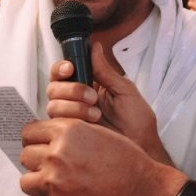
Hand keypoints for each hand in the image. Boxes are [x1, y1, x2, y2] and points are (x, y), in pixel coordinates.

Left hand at [19, 118, 177, 195]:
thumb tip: (51, 139)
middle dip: (36, 161)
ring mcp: (55, 180)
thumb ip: (69, 134)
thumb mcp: (96, 132)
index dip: (34, 140)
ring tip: (55, 183)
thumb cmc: (127, 162)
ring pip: (27, 181)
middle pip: (25, 155)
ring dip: (39, 182)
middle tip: (48, 166)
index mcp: (67, 131)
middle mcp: (57, 154)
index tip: (37, 145)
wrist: (140, 190)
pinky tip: (72, 195)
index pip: (30, 132)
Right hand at [46, 42, 170, 164]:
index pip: (64, 72)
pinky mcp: (68, 136)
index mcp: (89, 86)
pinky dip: (72, 121)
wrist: (141, 149)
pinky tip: (90, 125)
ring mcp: (71, 119)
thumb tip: (95, 46)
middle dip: (71, 89)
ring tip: (96, 114)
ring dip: (74, 107)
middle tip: (92, 96)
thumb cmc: (138, 123)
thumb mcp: (125, 91)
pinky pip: (56, 124)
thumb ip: (106, 70)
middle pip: (54, 87)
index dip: (61, 68)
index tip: (70, 68)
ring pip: (53, 105)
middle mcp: (75, 101)